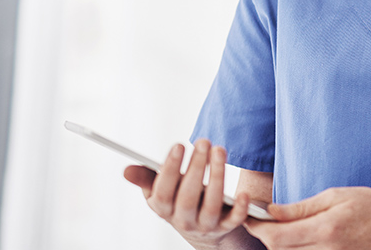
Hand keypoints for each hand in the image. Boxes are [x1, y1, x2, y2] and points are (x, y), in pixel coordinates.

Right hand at [124, 139, 251, 247]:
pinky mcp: (226, 227)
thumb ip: (146, 179)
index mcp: (163, 209)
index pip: (163, 191)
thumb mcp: (160, 191)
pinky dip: (240, 209)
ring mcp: (205, 225)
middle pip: (188, 196)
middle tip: (204, 141)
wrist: (200, 230)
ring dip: (217, 177)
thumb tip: (126, 170)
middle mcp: (183, 220)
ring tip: (220, 150)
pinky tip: (244, 192)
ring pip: (211, 205)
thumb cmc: (179, 199)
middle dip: (196, 167)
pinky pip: (234, 221)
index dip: (170, 169)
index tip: (179, 145)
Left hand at [244, 186, 370, 249]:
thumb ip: (302, 207)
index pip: (277, 237)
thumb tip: (272, 211)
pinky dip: (293, 249)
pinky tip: (297, 236)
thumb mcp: (337, 196)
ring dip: (278, 242)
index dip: (257, 227)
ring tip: (281, 225)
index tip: (250, 214)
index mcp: (325, 230)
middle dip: (265, 234)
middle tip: (263, 217)